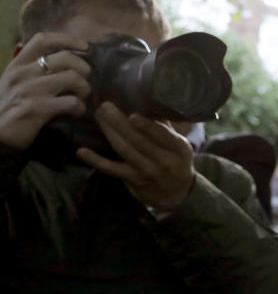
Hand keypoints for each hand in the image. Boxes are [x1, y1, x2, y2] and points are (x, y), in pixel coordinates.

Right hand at [0, 32, 90, 149]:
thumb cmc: (5, 108)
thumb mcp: (9, 82)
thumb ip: (23, 67)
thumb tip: (28, 47)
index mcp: (16, 65)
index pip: (42, 40)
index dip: (67, 39)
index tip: (85, 46)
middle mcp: (23, 74)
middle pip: (65, 58)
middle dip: (83, 68)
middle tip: (83, 81)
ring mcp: (30, 91)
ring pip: (73, 78)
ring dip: (84, 89)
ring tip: (80, 98)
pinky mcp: (38, 109)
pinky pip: (72, 102)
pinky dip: (80, 108)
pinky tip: (75, 112)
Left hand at [75, 102, 195, 210]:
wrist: (176, 192)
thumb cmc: (176, 160)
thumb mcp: (179, 145)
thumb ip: (164, 126)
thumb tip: (147, 100)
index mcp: (179, 148)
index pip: (163, 135)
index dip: (147, 126)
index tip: (132, 114)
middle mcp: (164, 161)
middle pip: (139, 141)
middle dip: (120, 122)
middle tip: (106, 106)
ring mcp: (147, 171)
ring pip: (124, 150)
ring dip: (109, 132)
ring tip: (99, 116)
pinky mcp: (132, 180)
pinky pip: (112, 169)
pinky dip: (96, 160)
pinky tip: (82, 151)